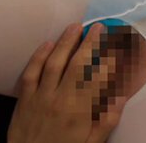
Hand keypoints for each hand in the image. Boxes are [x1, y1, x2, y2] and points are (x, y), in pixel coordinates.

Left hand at [7, 23, 125, 142]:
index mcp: (81, 111)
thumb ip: (107, 119)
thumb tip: (121, 95)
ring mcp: (40, 97)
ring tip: (76, 26)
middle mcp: (61, 99)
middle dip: (90, 43)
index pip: (99, 76)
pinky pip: (30, 73)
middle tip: (99, 27)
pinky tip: (47, 44)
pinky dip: (38, 56)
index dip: (110, 58)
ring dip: (65, 42)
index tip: (120, 44)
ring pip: (54, 63)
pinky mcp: (24, 99)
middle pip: (78, 64)